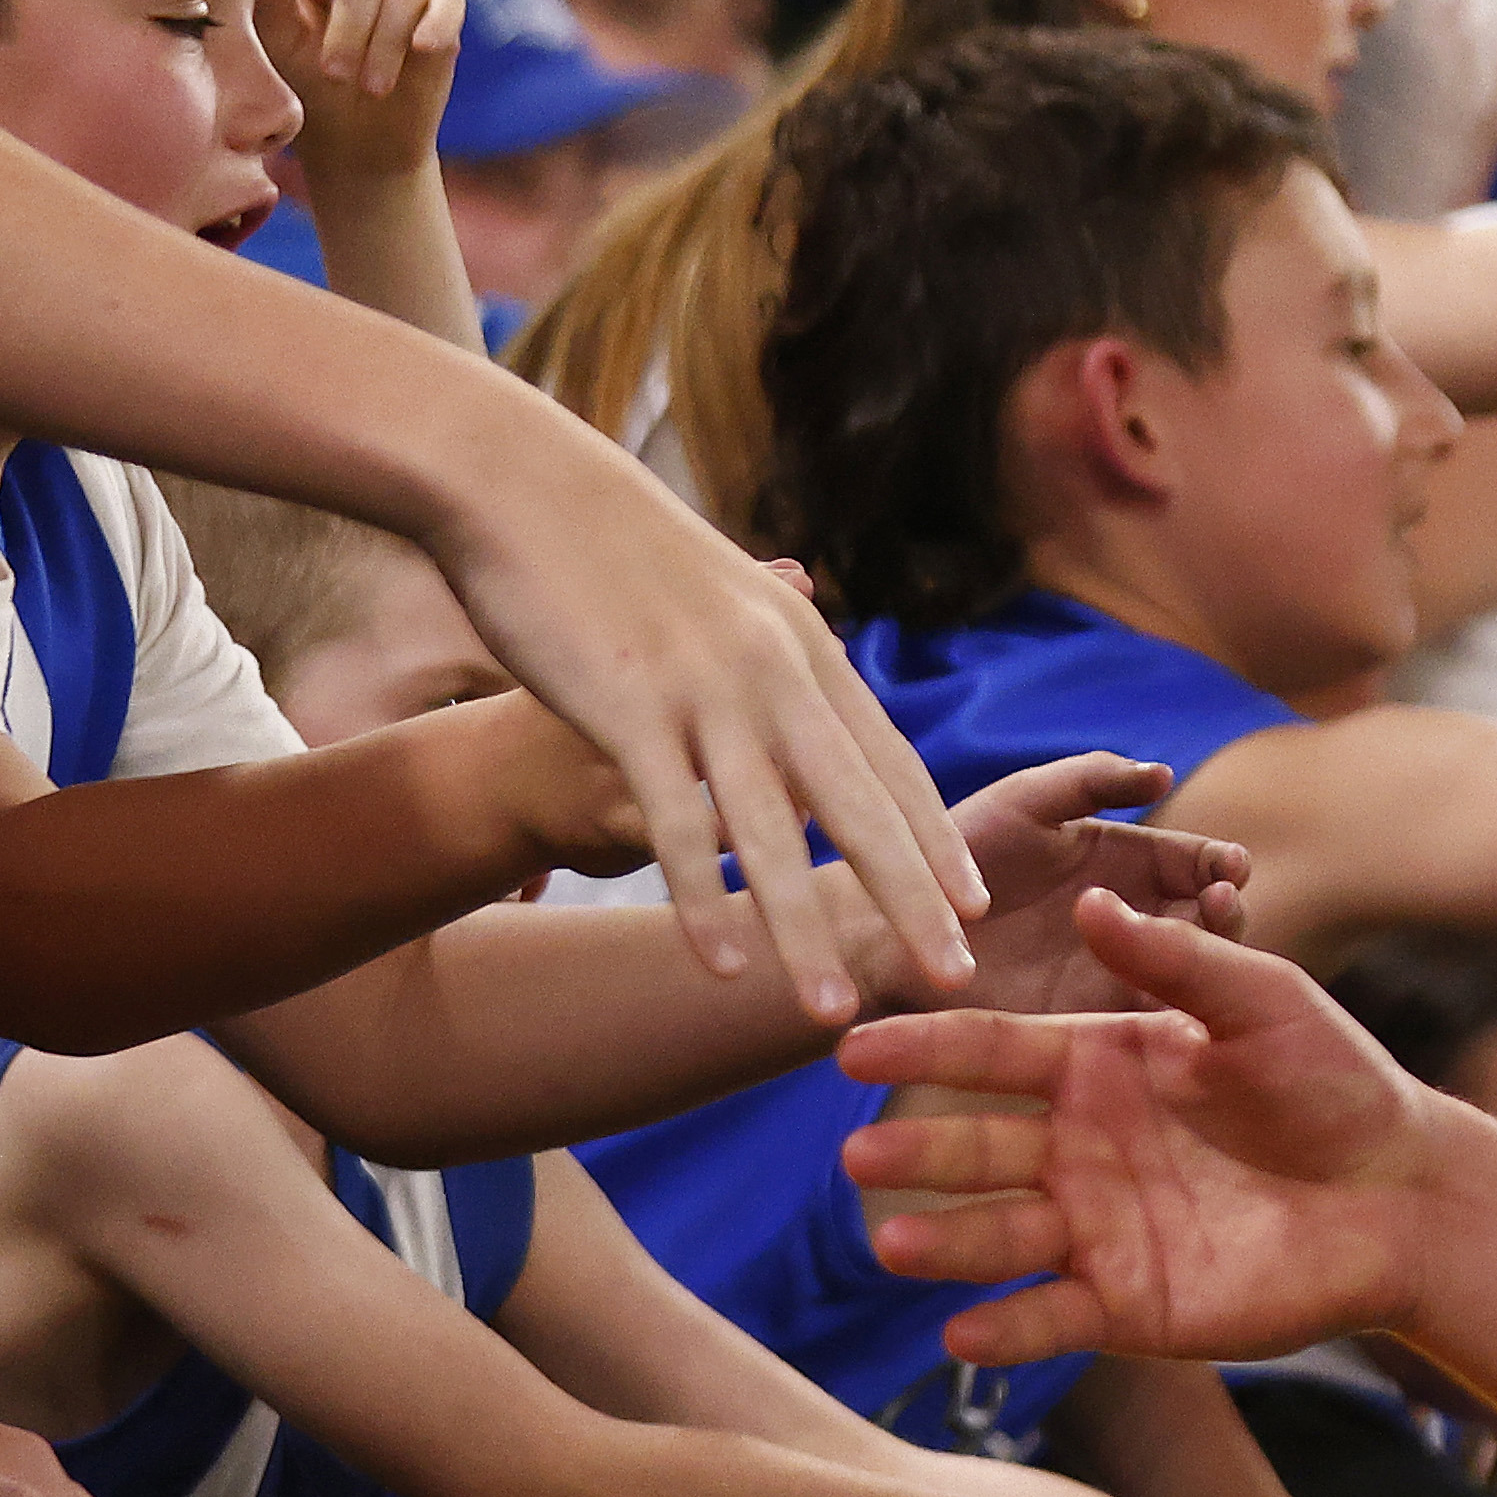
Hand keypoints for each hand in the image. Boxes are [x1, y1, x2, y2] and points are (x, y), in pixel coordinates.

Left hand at [255, 0, 464, 200]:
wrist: (357, 144)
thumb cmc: (309, 91)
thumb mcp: (279, 45)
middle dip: (351, 20)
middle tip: (335, 73)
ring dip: (386, 38)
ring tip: (371, 87)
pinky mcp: (441, 13)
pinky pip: (446, 0)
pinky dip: (436, 22)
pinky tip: (421, 49)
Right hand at [425, 399, 984, 1023]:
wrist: (521, 484)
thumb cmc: (619, 545)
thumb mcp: (727, 589)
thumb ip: (777, 632)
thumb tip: (818, 619)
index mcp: (805, 646)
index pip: (889, 760)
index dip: (934, 838)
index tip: (975, 905)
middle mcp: (775, 672)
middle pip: (860, 806)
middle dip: (912, 900)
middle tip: (954, 976)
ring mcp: (705, 692)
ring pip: (773, 835)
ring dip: (805, 931)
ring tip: (836, 1011)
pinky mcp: (628, 710)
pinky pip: (676, 826)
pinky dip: (702, 901)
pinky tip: (722, 965)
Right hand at [836, 885, 1439, 1363]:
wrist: (1404, 1194)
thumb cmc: (1337, 1084)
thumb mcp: (1263, 1003)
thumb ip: (1177, 962)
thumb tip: (1098, 899)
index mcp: (1099, 1065)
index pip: (992, 1053)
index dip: (926, 1046)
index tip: (854, 1043)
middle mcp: (1081, 1147)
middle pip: (978, 1147)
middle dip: (918, 1150)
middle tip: (862, 1153)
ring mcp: (1098, 1228)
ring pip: (1000, 1235)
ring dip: (945, 1242)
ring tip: (894, 1243)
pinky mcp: (1128, 1303)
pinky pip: (1051, 1316)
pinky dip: (1006, 1328)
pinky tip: (963, 1333)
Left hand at [942, 753, 1259, 1012]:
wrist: (888, 932)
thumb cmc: (949, 856)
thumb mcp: (1025, 803)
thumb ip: (1090, 781)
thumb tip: (1164, 773)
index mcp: (1129, 861)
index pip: (1197, 861)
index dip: (1221, 864)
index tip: (1231, 867)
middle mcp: (1134, 917)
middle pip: (1207, 920)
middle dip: (1226, 913)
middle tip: (1223, 908)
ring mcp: (1116, 973)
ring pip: (1187, 976)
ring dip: (1207, 968)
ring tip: (1206, 959)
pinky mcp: (1091, 1023)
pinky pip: (1142, 1022)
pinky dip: (1169, 1019)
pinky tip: (1177, 1013)